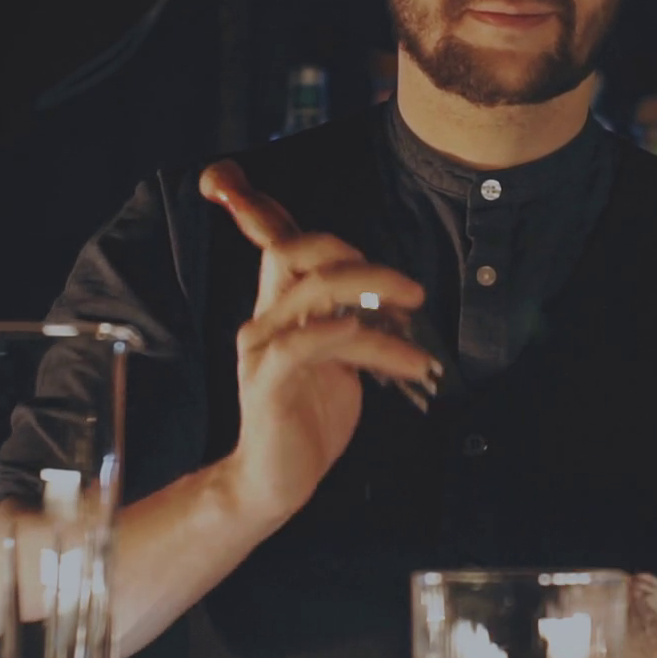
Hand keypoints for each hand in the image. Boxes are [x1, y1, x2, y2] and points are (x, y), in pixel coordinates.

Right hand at [201, 160, 440, 526]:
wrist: (275, 481)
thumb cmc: (309, 418)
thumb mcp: (338, 359)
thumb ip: (351, 320)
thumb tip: (392, 293)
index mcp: (279, 308)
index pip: (271, 242)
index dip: (258, 204)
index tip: (238, 176)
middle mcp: (264, 319)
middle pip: (295, 252)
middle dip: (358, 257)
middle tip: (410, 290)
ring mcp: (262, 349)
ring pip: (312, 293)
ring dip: (376, 302)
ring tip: (418, 337)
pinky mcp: (268, 383)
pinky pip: (302, 344)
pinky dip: (345, 336)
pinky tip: (381, 346)